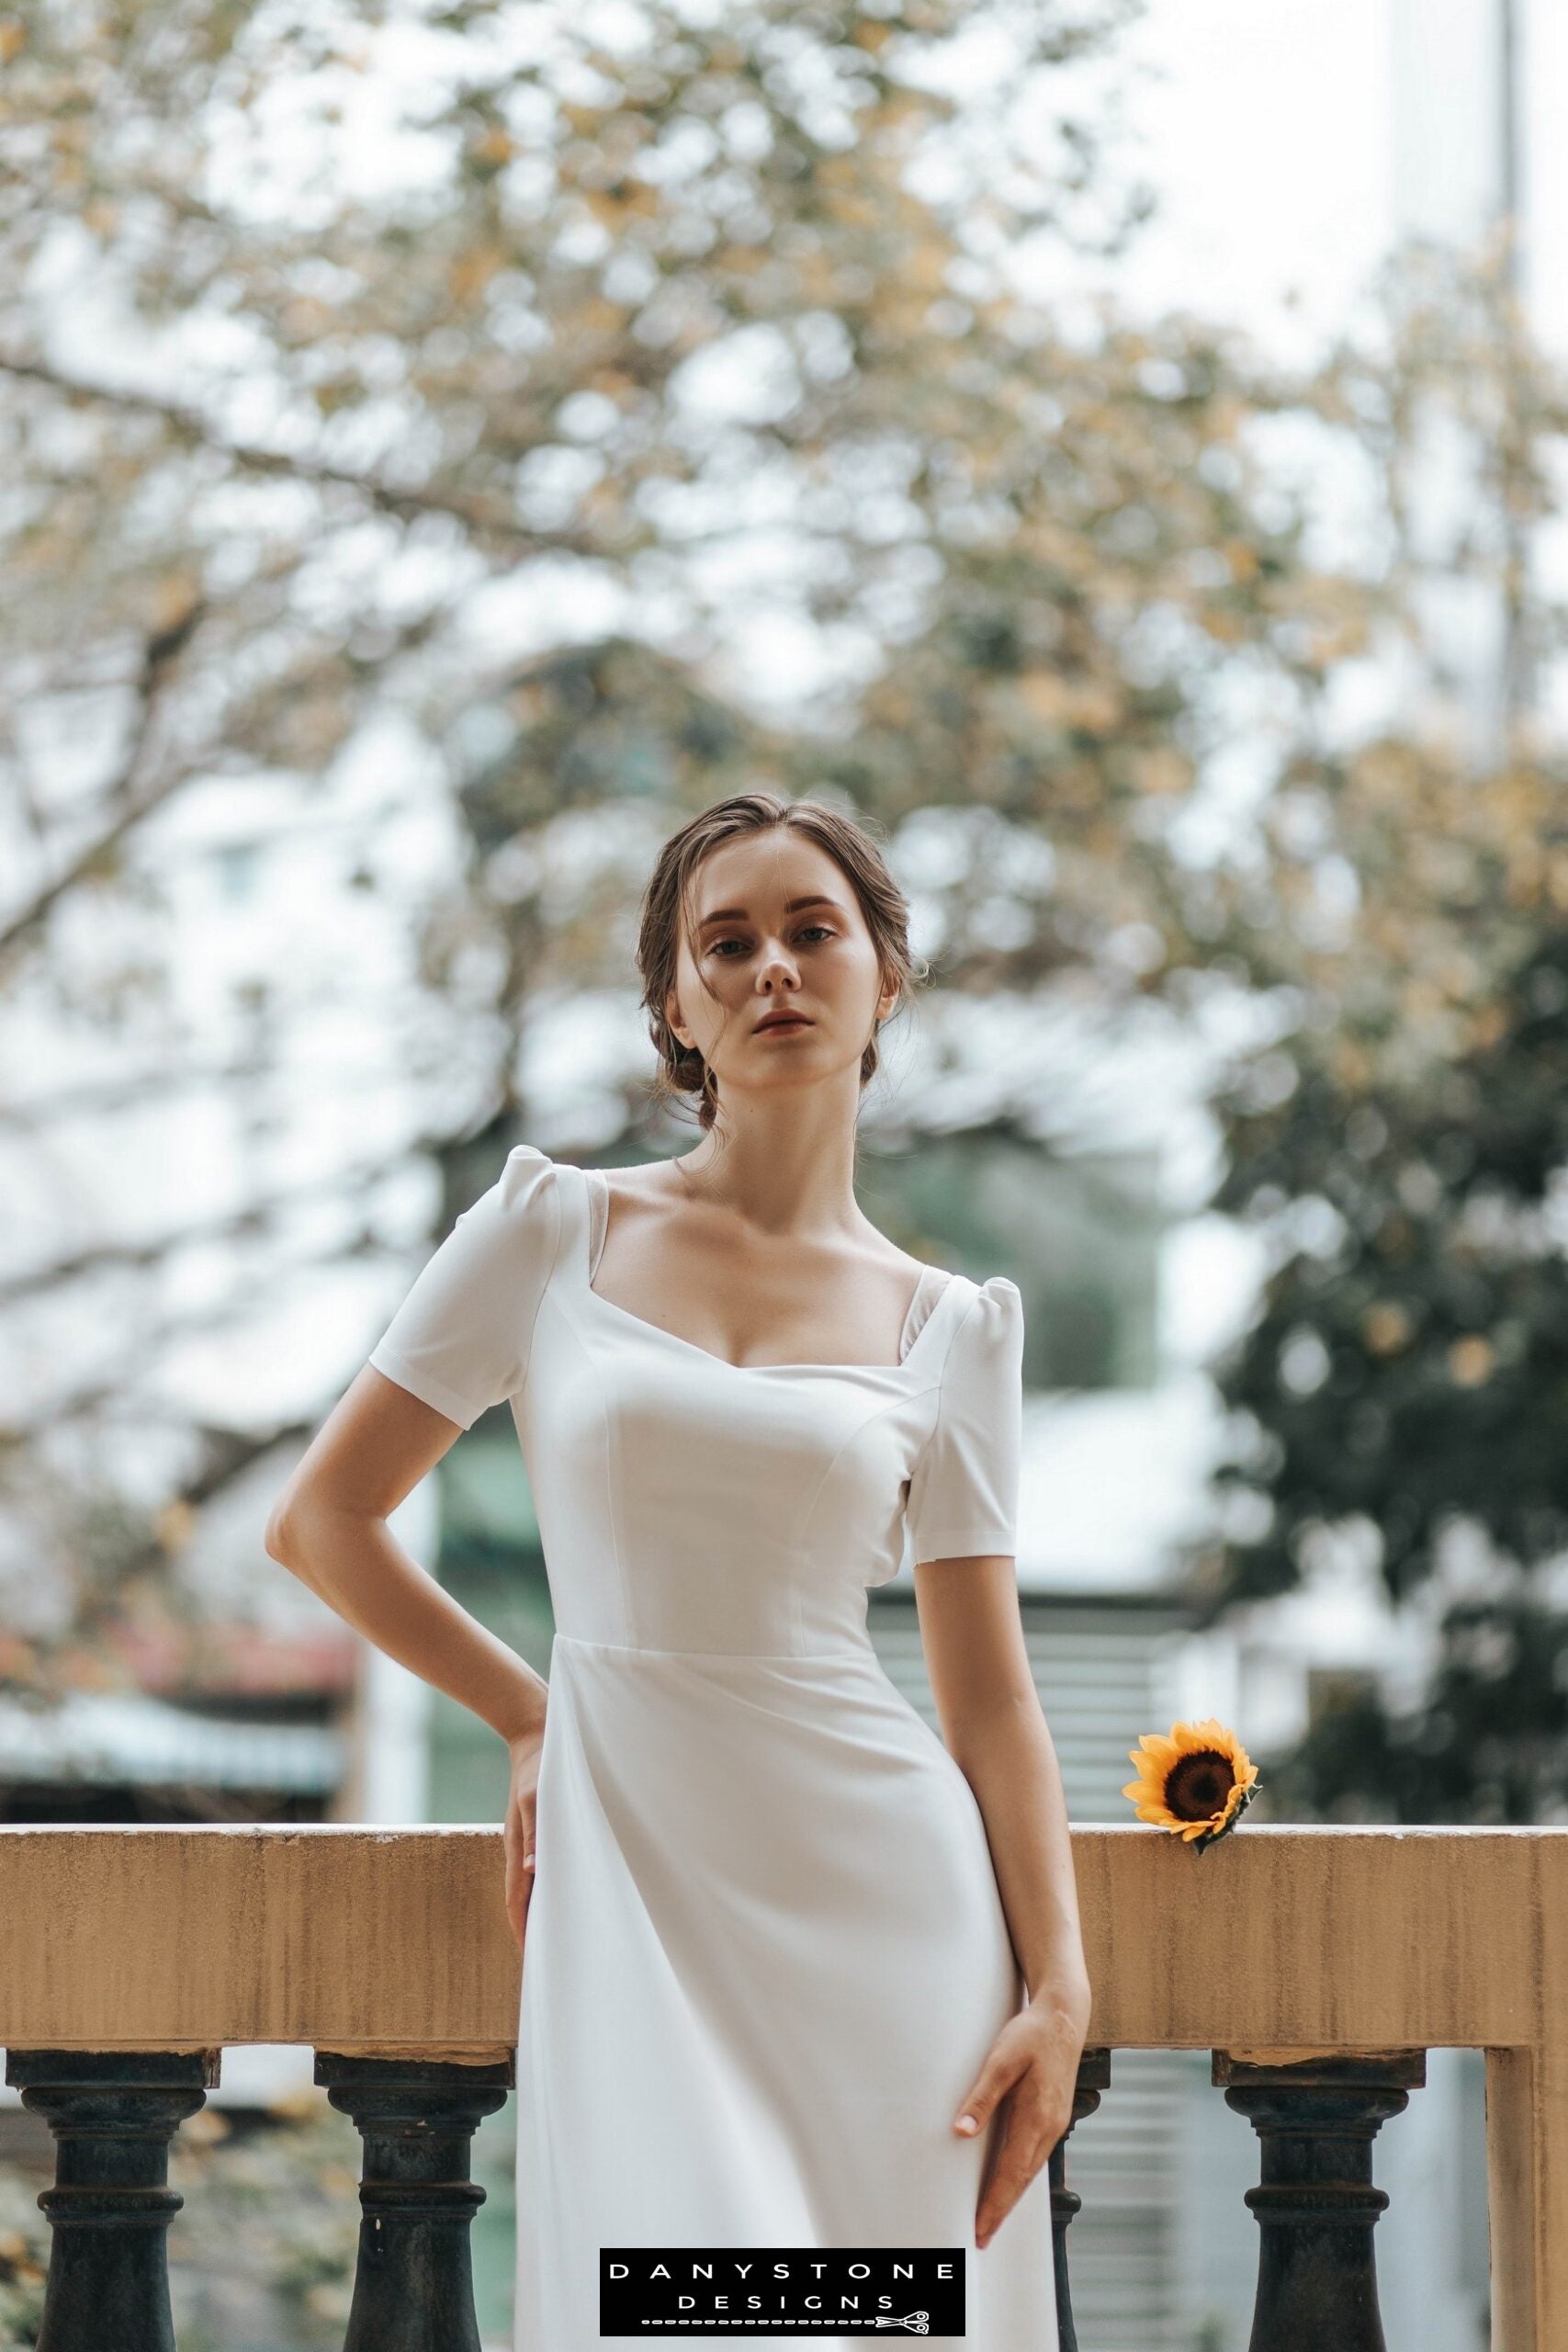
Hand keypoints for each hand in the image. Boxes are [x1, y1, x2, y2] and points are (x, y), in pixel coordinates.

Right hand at [503, 1719, 545, 1952]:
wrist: (537, 1731)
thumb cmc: (540, 1763)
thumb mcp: (536, 1796)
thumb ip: (535, 1830)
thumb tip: (532, 1870)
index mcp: (517, 1845)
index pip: (516, 1898)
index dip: (522, 1928)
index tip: (531, 1957)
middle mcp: (523, 1847)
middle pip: (525, 1898)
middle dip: (534, 1927)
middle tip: (550, 1959)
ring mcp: (532, 1839)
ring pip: (535, 1884)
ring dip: (544, 1909)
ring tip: (560, 1935)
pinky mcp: (543, 1828)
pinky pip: (546, 1866)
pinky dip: (552, 1886)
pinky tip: (567, 1891)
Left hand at [953, 1979, 1090, 2248]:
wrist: (1064, 2014)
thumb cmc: (1031, 2034)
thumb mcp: (1001, 2059)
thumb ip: (982, 2096)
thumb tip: (962, 2131)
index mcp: (1037, 2117)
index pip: (1011, 2174)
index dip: (995, 2204)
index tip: (980, 2230)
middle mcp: (1050, 2127)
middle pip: (1022, 2179)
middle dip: (1002, 2209)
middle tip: (982, 2236)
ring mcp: (1056, 2122)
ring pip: (1031, 2170)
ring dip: (1012, 2194)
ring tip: (992, 2215)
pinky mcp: (1054, 2115)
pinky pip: (1035, 2155)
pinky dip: (1021, 2175)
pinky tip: (1011, 2179)